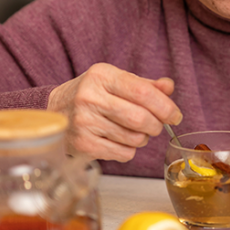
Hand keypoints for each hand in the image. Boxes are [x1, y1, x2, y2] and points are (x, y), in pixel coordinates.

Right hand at [47, 63, 181, 161]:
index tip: (175, 115)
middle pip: (141, 119)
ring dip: (142, 138)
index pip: (143, 92)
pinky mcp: (83, 145)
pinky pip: (123, 153)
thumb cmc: (92, 94)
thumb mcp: (115, 81)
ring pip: (134, 138)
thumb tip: (169, 87)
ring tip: (133, 131)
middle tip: (156, 125)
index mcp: (102, 76)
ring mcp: (84, 123)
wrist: (54, 110)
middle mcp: (90, 98)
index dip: (165, 106)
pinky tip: (119, 140)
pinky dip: (129, 150)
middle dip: (156, 125)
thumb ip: (144, 85)